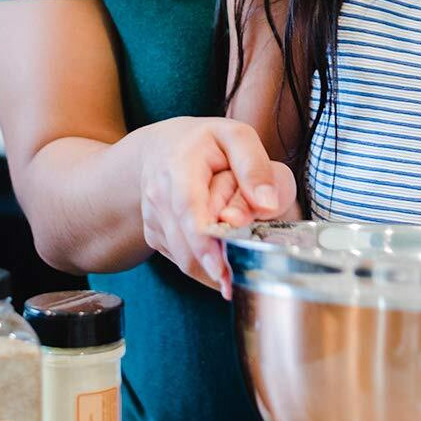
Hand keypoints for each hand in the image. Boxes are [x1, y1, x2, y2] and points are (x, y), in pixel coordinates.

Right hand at [136, 117, 296, 293]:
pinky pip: (180, 260)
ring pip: (182, 259)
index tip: (222, 270)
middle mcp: (159, 196)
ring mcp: (153, 218)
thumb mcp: (235, 137)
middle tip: (240, 284)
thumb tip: (267, 204)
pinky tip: (221, 261)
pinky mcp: (154, 235)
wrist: (161, 148)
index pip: (188, 211)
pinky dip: (202, 267)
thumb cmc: (205, 142)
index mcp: (179, 167)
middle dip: (213, 268)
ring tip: (236, 277)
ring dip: (210, 272)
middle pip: (185, 245)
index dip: (204, 244)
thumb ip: (254, 166)